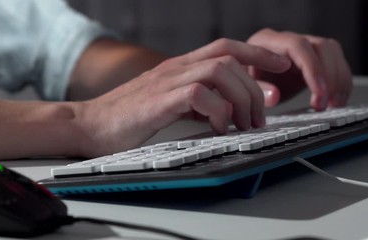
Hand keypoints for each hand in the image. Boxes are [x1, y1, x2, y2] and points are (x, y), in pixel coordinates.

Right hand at [76, 39, 290, 156]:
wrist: (89, 125)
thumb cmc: (126, 118)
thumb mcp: (168, 105)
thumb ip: (194, 102)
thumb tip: (222, 110)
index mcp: (179, 67)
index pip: (225, 47)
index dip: (256, 53)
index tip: (278, 67)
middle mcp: (175, 68)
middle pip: (230, 57)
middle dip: (254, 85)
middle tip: (259, 115)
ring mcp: (166, 81)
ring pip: (220, 71)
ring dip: (240, 98)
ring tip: (243, 124)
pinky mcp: (158, 100)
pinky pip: (199, 95)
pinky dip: (218, 112)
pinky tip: (218, 128)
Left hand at [247, 28, 351, 109]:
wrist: (243, 82)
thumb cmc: (241, 83)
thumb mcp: (243, 88)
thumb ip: (257, 90)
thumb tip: (274, 96)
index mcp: (264, 42)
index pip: (296, 46)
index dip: (311, 68)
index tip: (319, 92)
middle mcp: (285, 41)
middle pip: (319, 47)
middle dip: (327, 77)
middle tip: (323, 104)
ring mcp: (300, 48)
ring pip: (330, 52)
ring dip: (337, 79)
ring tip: (333, 104)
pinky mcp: (311, 57)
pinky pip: (334, 62)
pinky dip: (340, 82)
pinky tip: (336, 99)